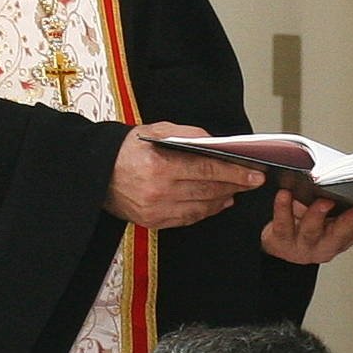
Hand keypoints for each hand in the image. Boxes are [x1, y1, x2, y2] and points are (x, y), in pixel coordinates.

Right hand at [106, 123, 264, 229]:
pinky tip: (218, 202)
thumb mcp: (156, 131)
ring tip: (236, 189)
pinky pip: (189, 218)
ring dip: (223, 198)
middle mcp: (159, 192)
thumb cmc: (128, 149)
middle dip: (235, 185)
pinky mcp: (153, 222)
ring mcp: (156, 210)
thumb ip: (189, 135)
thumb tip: (217, 145)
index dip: (235, 174)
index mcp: (160, 167)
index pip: (208, 171)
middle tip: (253, 181)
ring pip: (202, 207)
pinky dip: (207, 211)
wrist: (96, 173)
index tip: (255, 175)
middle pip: (209, 190)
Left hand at [262, 191, 352, 263]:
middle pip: (337, 236)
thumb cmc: (304, 224)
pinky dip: (283, 208)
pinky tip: (285, 194)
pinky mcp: (280, 240)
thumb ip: (342, 205)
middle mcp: (322, 246)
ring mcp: (301, 245)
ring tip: (323, 201)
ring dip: (318, 215)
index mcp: (339, 240)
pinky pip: (282, 224)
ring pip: (311, 231)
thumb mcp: (327, 217)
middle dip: (349, 223)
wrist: (275, 243)